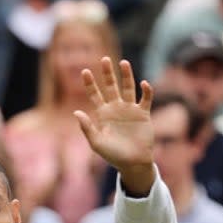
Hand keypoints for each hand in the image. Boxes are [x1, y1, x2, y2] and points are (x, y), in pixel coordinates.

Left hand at [74, 58, 154, 193]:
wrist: (132, 163)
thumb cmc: (113, 155)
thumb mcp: (96, 142)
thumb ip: (87, 127)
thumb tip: (76, 112)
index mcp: (103, 114)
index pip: (94, 94)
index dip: (90, 83)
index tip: (84, 71)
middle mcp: (116, 109)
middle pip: (111, 87)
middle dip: (107, 74)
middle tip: (104, 59)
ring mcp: (130, 110)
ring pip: (128, 88)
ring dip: (126, 76)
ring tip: (123, 63)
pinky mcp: (143, 114)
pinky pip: (145, 99)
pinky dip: (146, 91)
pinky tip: (143, 84)